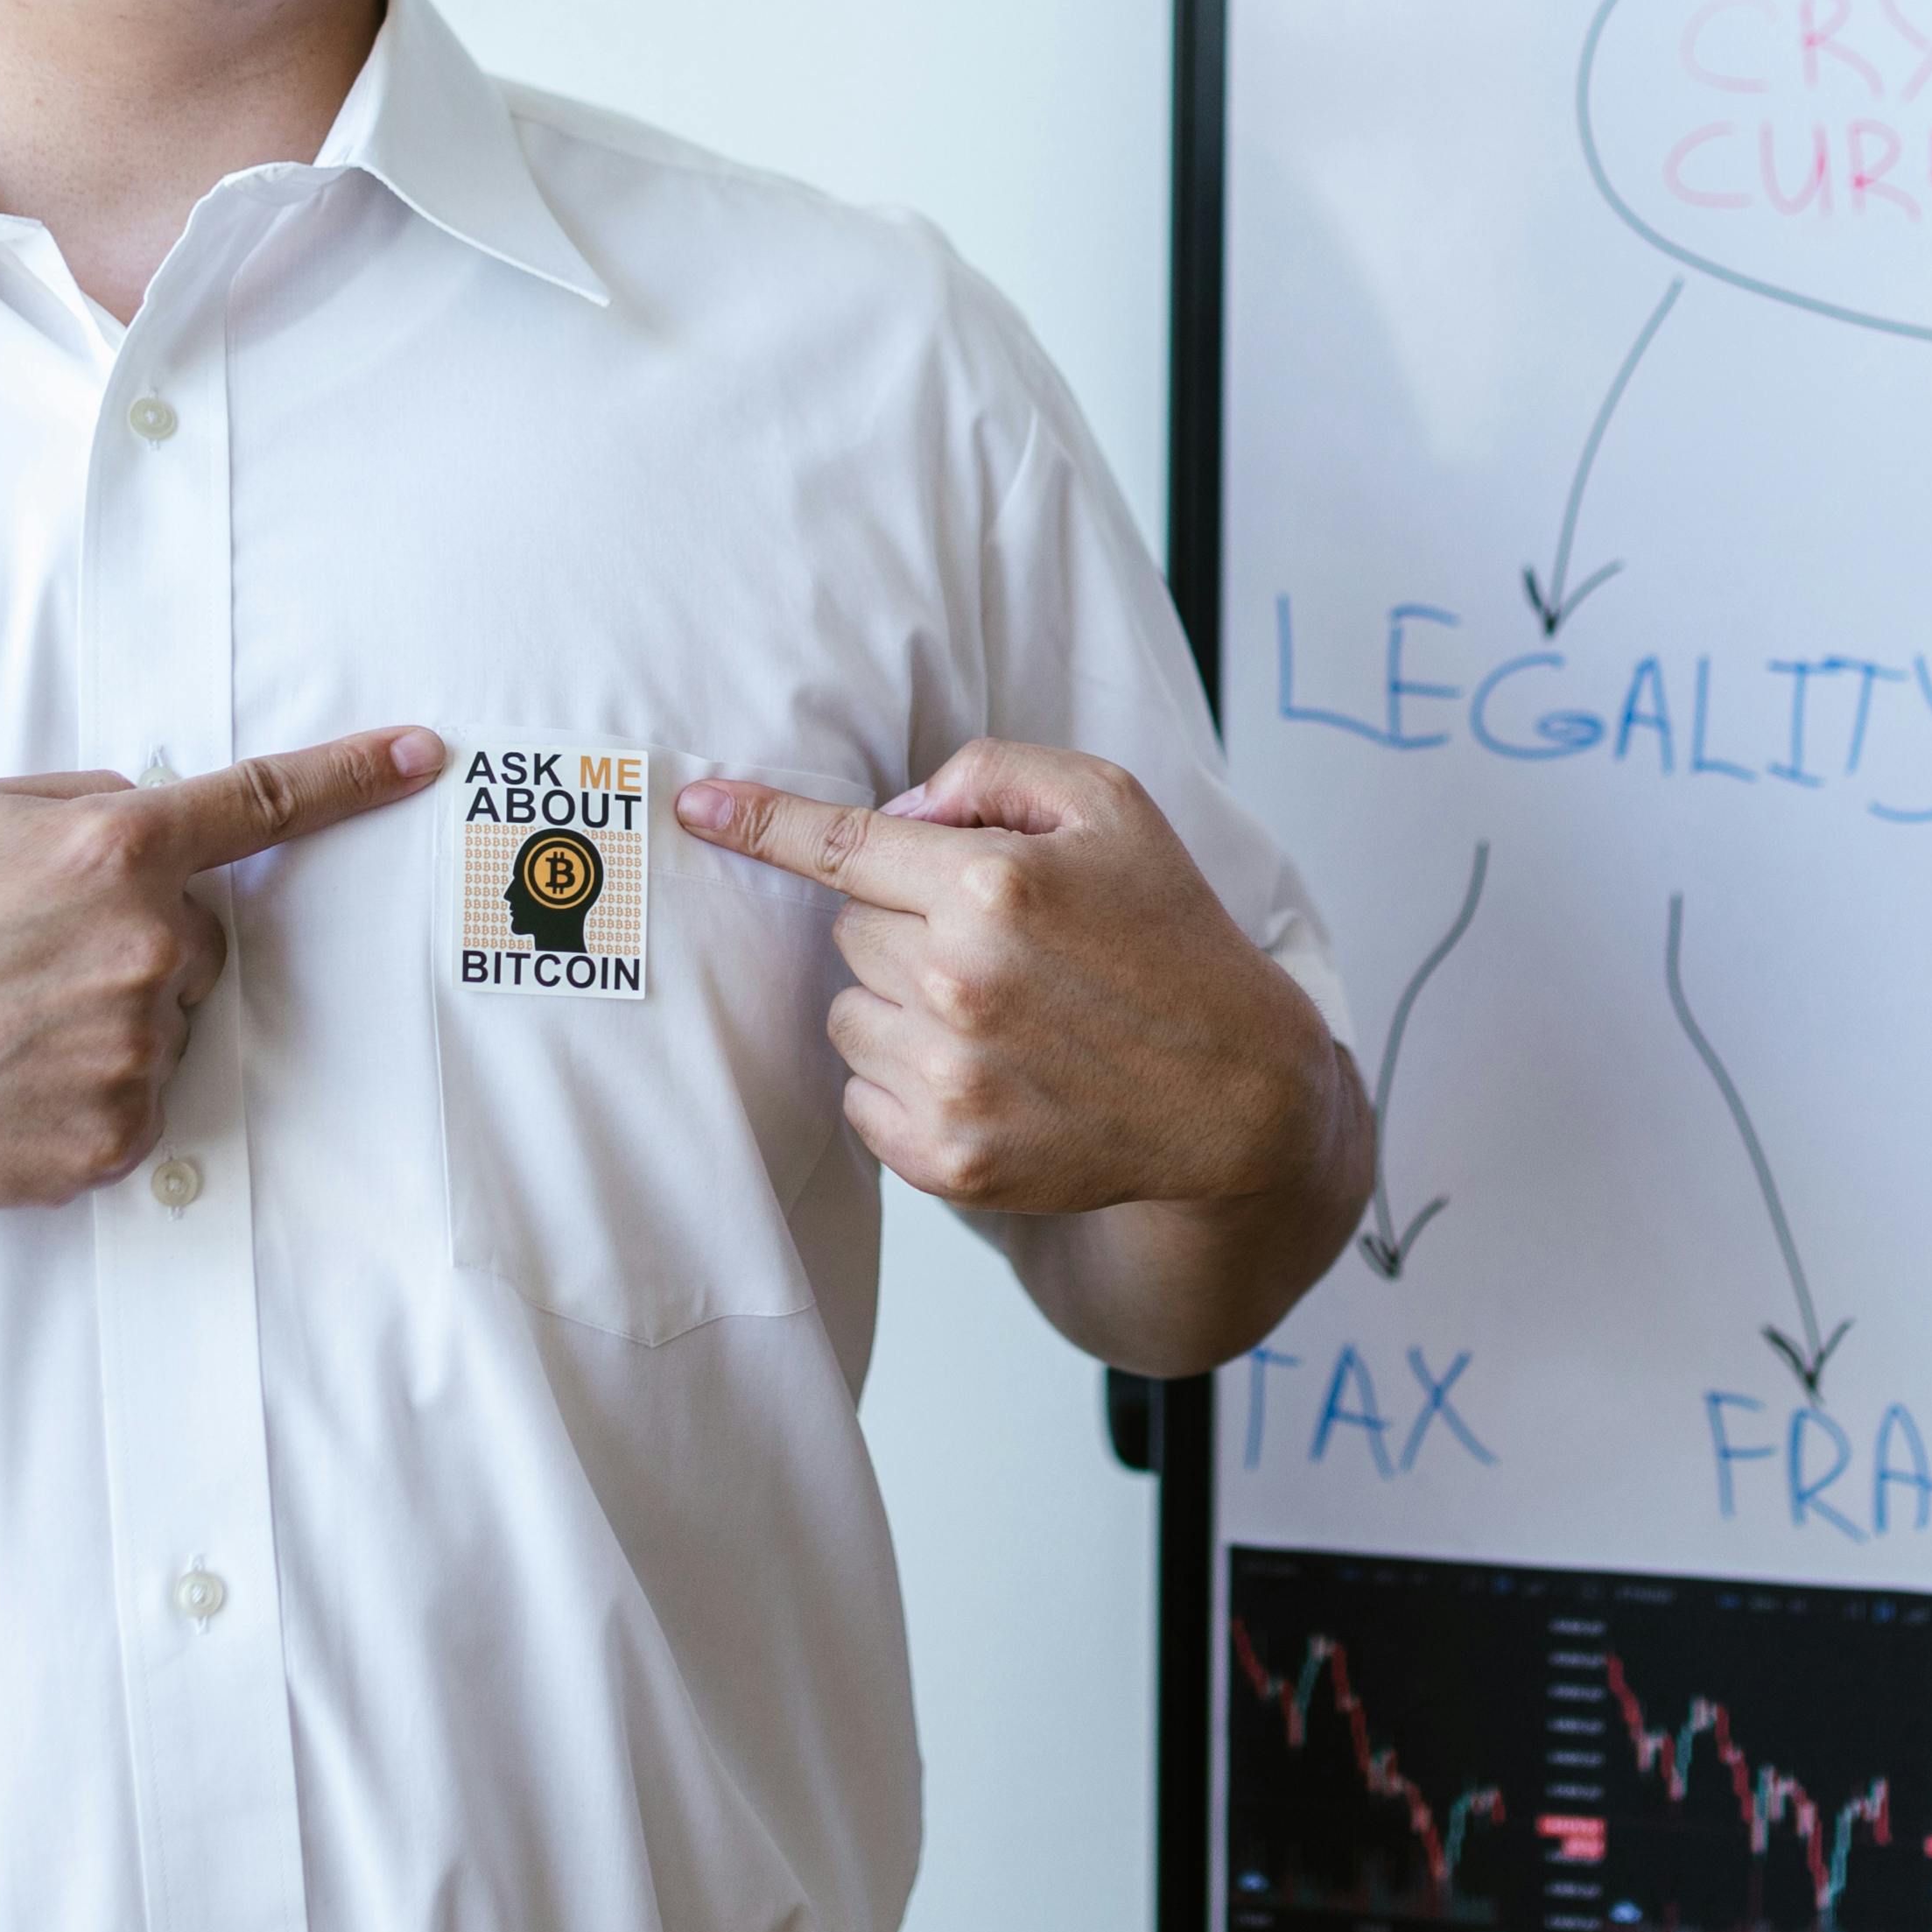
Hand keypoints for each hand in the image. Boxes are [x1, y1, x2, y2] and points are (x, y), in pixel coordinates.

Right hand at [0, 728, 441, 1215]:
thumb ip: (91, 806)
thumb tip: (165, 820)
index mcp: (115, 850)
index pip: (263, 804)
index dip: (354, 775)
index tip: (421, 757)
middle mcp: (146, 945)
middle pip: (202, 935)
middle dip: (137, 936)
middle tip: (23, 956)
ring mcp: (136, 1048)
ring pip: (169, 1018)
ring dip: (109, 1015)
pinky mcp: (115, 1135)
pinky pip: (139, 1099)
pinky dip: (87, 1090)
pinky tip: (6, 1079)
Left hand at [678, 742, 1342, 1217]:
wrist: (1237, 1093)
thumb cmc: (1173, 936)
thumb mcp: (1112, 806)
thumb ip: (993, 772)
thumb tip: (898, 807)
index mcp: (993, 885)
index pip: (840, 845)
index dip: (757, 819)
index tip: (694, 803)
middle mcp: (960, 982)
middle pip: (846, 931)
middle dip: (899, 924)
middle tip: (992, 944)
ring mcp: (952, 1080)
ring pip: (845, 1015)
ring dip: (898, 1005)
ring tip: (996, 1013)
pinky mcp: (950, 1159)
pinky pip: (859, 1099)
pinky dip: (903, 1081)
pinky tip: (985, 1071)